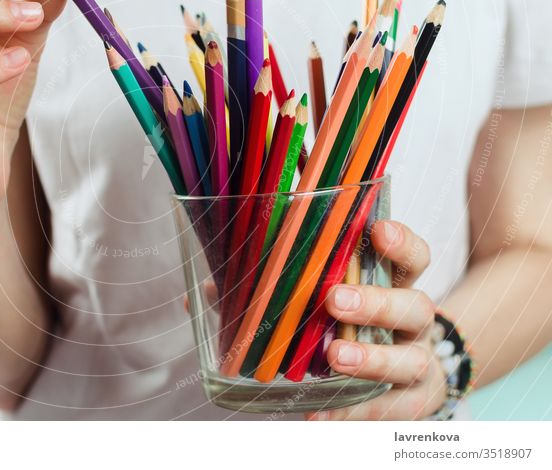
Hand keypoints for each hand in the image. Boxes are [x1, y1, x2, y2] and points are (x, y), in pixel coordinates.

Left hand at [306, 220, 446, 419]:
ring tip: (336, 357)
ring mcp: (418, 365)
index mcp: (400, 287)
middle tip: (335, 300)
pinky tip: (316, 412)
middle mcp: (416, 324)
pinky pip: (386, 410)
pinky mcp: (410, 404)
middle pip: (415, 308)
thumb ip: (296, 282)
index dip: (401, 244)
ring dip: (373, 359)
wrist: (413, 376)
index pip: (414, 259)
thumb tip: (226, 283)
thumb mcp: (341, 293)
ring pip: (411, 362)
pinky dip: (350, 413)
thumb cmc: (362, 324)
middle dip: (377, 303)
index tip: (378, 231)